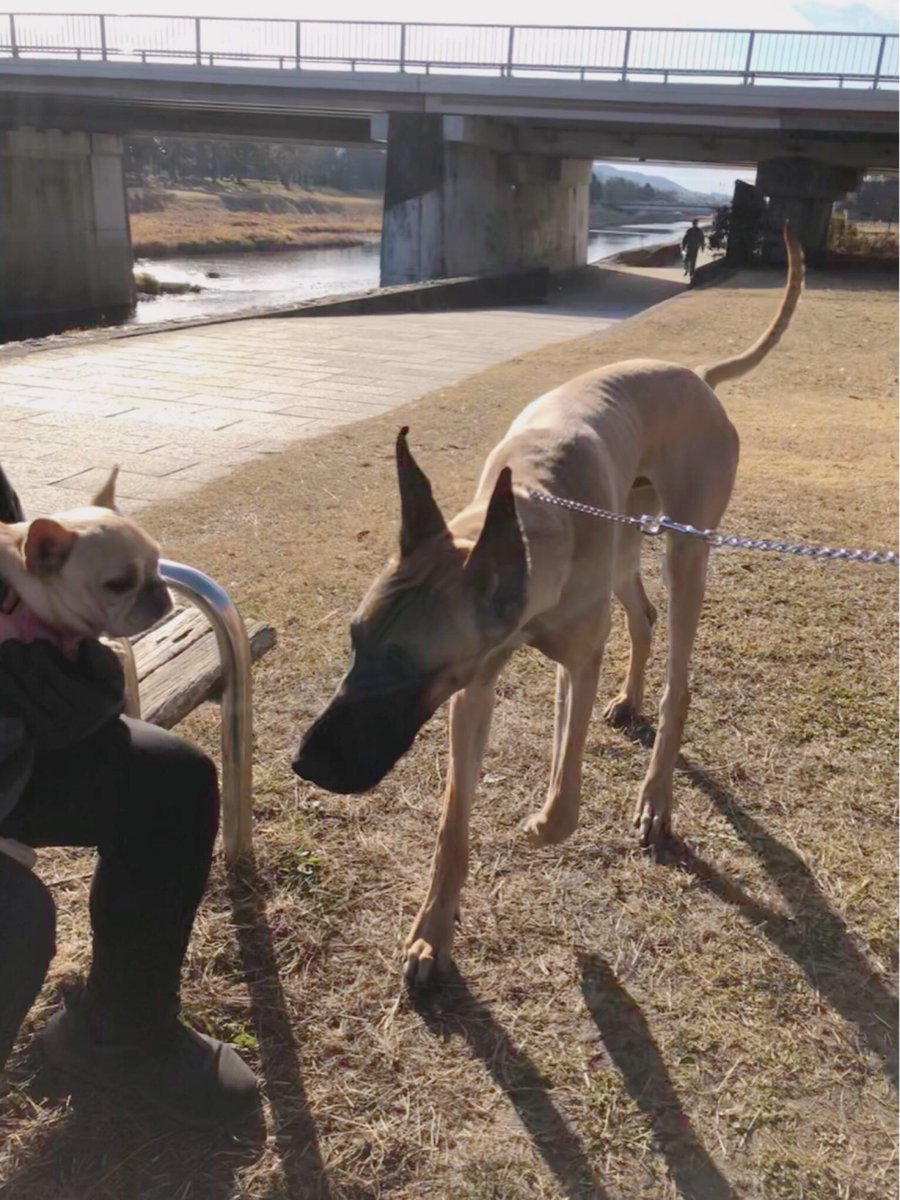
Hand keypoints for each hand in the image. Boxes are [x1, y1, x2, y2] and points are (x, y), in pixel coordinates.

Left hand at [0, 638, 124, 748]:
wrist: (96, 727)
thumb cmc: (100, 692)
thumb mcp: (110, 675)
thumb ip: (101, 658)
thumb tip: (82, 643)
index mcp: (90, 704)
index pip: (57, 678)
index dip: (42, 657)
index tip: (36, 642)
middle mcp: (71, 722)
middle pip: (38, 688)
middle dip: (21, 663)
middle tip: (12, 644)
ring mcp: (52, 733)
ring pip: (23, 701)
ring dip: (7, 676)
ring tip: (3, 655)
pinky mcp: (38, 738)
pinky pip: (17, 712)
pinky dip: (6, 694)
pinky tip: (2, 675)